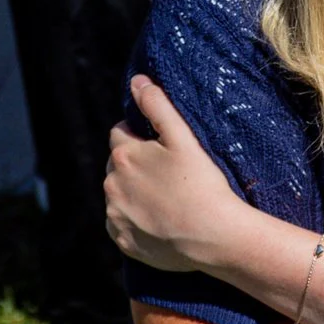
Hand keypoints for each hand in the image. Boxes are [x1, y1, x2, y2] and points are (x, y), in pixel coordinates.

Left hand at [105, 76, 252, 273]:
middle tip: (168, 176)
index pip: (120, 133)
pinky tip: (160, 222)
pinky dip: (135, 221)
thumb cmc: (202, 184)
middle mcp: (111, 185)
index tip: (161, 148)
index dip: (140, 136)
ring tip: (167, 200)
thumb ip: (157, 105)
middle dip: (135, 166)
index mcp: (123, 155)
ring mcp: (115, 216)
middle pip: (118, 166)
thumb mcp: (183, 137)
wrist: (213, 237)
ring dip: (133, 193)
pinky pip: (122, 225)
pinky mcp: (123, 241)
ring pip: (118, 195)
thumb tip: (137, 81)